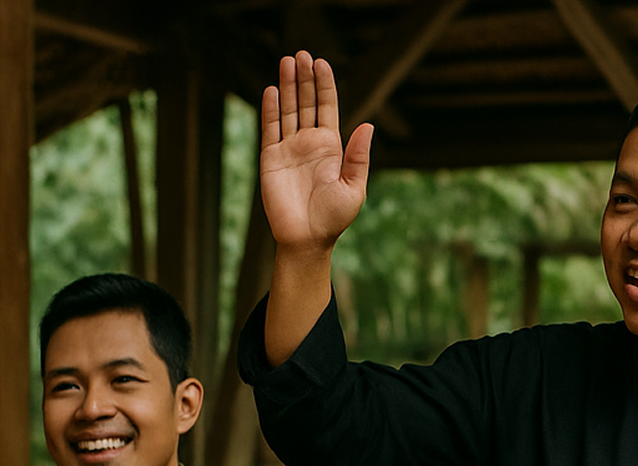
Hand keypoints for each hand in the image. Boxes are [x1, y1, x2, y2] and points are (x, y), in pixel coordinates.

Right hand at [261, 51, 373, 253]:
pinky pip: (270, 129)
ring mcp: (289, 149)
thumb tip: (368, 125)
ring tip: (287, 61)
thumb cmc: (334, 218)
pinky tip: (272, 90)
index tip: (322, 63)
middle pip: (306, 103)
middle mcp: (309, 143)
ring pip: (288, 110)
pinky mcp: (270, 158)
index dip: (324, 85)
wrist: (307, 239)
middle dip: (304, 78)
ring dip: (288, 86)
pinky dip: (271, 109)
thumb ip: (359, 156)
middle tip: (302, 54)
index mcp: (331, 147)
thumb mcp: (354, 187)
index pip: (327, 108)